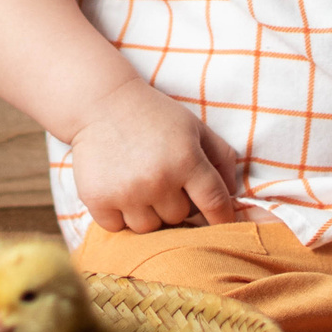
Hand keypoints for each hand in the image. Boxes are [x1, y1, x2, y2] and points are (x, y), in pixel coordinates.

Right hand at [68, 78, 243, 233]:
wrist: (101, 103)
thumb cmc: (154, 115)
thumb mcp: (194, 127)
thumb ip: (222, 157)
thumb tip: (232, 193)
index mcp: (187, 160)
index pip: (215, 203)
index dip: (222, 218)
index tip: (221, 223)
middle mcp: (158, 180)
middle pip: (179, 218)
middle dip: (175, 203)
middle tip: (162, 180)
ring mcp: (127, 192)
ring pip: (149, 228)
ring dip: (148, 213)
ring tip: (140, 186)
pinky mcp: (98, 199)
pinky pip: (118, 228)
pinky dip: (119, 216)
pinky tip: (118, 191)